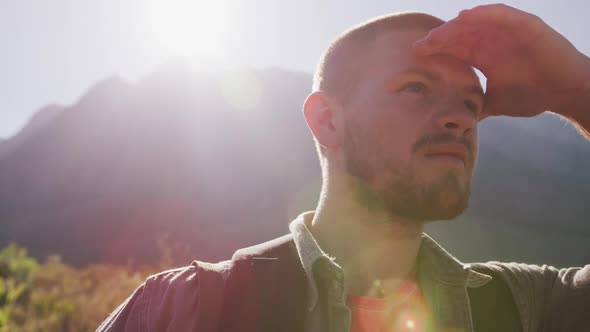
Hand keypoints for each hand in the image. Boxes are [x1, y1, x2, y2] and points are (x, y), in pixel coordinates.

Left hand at [414, 4, 589, 119]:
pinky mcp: (525, 25)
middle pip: (460, 34)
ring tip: (437, 34)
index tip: (417, 55)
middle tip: (421, 46)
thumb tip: (456, 121)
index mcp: (484, 55)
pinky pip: (500, 14)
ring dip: (455, 27)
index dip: (436, 50)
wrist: (565, 92)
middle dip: (440, 39)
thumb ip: (476, 106)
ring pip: (475, 23)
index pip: (454, 48)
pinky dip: (482, 14)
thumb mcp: (496, 103)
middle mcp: (492, 40)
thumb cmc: (534, 95)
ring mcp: (508, 31)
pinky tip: (464, 18)